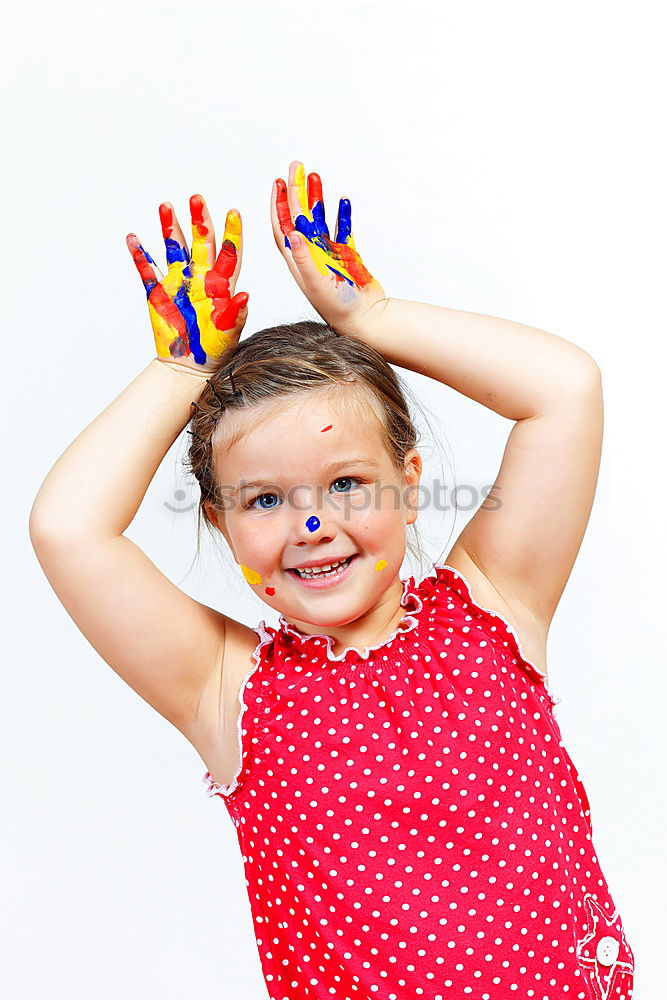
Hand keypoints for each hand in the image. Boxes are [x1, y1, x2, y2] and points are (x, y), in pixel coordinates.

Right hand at [127, 195, 248, 372]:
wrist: (190, 365)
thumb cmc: (215, 349)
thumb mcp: (231, 333)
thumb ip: (237, 314)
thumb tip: (245, 296)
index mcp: (222, 285)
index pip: (230, 254)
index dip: (232, 234)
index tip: (234, 212)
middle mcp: (200, 277)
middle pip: (201, 242)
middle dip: (199, 220)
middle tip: (197, 198)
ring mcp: (179, 283)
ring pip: (175, 248)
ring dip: (170, 228)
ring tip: (166, 206)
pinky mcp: (158, 293)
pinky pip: (147, 270)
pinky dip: (140, 255)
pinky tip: (133, 238)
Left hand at [270, 160, 386, 335]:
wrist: (366, 319)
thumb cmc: (338, 308)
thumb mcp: (316, 283)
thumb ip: (304, 259)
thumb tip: (291, 233)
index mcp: (298, 261)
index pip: (283, 227)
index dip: (278, 205)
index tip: (278, 182)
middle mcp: (311, 255)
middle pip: (299, 217)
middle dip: (296, 192)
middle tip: (296, 166)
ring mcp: (329, 254)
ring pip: (319, 219)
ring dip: (316, 198)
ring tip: (315, 175)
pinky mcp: (348, 256)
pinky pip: (343, 229)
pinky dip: (342, 215)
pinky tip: (342, 200)